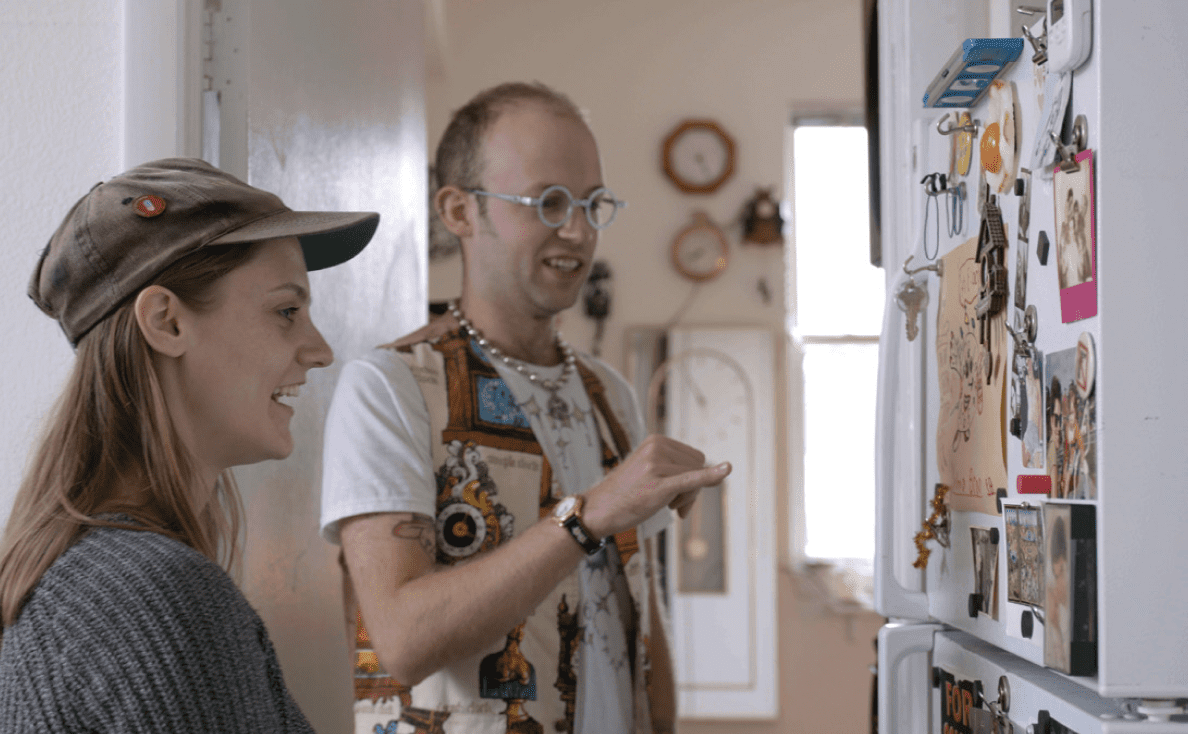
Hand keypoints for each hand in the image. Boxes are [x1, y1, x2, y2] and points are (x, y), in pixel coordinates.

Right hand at [580, 434, 730, 538]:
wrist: (599, 510)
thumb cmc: (625, 494)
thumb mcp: (650, 471)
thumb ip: (678, 469)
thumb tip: (722, 472)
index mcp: (656, 440)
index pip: (694, 457)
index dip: (691, 477)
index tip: (676, 494)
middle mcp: (657, 447)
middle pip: (698, 465)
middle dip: (691, 488)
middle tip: (672, 504)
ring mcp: (657, 465)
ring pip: (696, 479)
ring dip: (686, 498)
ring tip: (664, 505)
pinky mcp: (659, 484)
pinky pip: (692, 480)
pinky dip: (710, 476)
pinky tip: (726, 469)